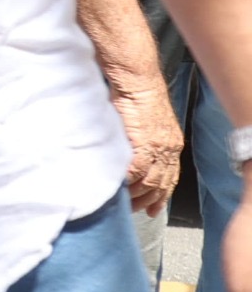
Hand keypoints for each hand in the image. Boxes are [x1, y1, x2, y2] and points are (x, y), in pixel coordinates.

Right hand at [111, 75, 183, 215]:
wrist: (137, 81)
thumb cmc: (137, 94)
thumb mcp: (147, 121)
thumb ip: (144, 138)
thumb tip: (132, 152)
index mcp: (172, 142)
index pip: (170, 175)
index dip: (162, 192)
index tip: (154, 206)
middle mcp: (169, 147)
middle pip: (162, 182)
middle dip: (150, 199)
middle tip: (138, 210)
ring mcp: (157, 147)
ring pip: (150, 181)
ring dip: (137, 194)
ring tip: (126, 202)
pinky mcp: (143, 144)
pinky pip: (137, 171)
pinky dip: (128, 181)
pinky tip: (120, 187)